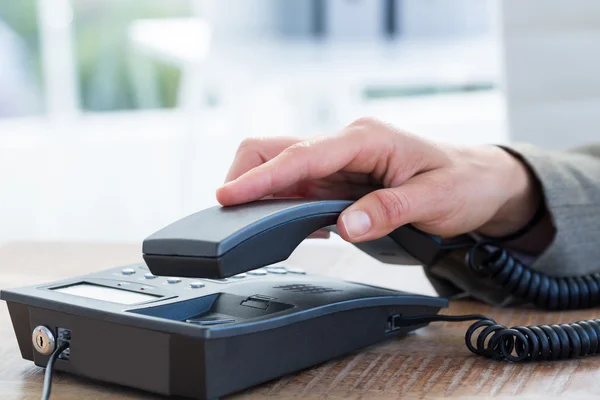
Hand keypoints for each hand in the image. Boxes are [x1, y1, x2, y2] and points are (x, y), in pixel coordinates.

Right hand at [216, 118, 541, 241]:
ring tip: (256, 228)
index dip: (263, 177)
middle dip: (247, 177)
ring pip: (283, 170)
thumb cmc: (463, 182)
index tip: (228, 195)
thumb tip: (346, 225)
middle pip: (278, 150)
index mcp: (366, 138)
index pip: (303, 155)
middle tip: (230, 212)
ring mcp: (340, 162)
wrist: (480, 181)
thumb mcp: (435, 199)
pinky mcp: (339, 179)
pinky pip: (300, 189)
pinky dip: (284, 207)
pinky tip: (295, 229)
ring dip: (263, 195)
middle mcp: (346, 145)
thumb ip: (389, 209)